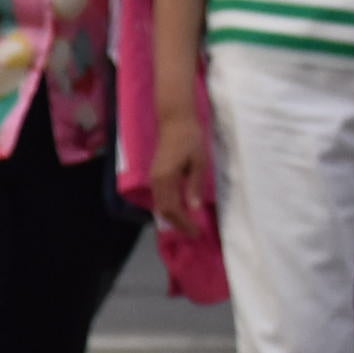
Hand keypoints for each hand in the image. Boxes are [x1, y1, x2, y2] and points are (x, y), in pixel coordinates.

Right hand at [147, 108, 208, 233]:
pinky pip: (160, 197)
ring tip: (188, 225)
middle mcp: (156, 181)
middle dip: (178, 224)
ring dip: (173, 217)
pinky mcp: (156, 174)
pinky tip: (181, 210)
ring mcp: (154, 178)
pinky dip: (169, 207)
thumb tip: (193, 208)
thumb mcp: (199, 161)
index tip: (196, 232)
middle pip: (163, 210)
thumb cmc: (190, 138)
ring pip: (160, 205)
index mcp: (166, 178)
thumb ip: (194, 185)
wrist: (175, 120)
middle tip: (193, 232)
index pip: (173, 209)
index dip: (184, 223)